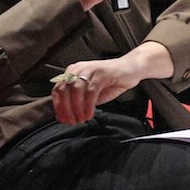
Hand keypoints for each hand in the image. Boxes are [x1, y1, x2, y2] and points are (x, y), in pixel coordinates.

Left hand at [51, 43, 173, 124]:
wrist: (130, 68)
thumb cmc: (111, 80)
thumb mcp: (91, 93)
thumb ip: (79, 101)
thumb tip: (67, 115)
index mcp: (73, 72)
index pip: (58, 90)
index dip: (58, 107)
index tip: (62, 119)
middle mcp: (79, 69)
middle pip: (64, 90)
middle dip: (66, 109)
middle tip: (72, 121)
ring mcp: (90, 70)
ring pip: (76, 90)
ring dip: (77, 108)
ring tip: (82, 118)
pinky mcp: (101, 73)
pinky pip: (90, 91)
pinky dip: (88, 105)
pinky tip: (90, 113)